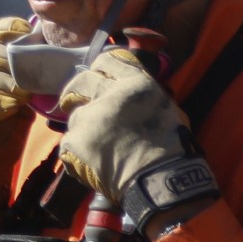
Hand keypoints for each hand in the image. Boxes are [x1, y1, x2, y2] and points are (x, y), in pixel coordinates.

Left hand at [55, 47, 219, 234]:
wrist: (161, 181)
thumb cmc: (173, 149)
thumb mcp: (167, 111)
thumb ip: (144, 98)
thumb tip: (132, 97)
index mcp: (136, 84)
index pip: (108, 61)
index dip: (100, 69)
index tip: (97, 77)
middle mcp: (109, 94)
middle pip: (80, 81)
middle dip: (75, 91)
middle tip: (75, 103)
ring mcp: (90, 116)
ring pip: (76, 118)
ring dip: (83, 130)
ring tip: (99, 149)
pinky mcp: (75, 139)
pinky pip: (70, 145)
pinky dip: (78, 155)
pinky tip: (94, 165)